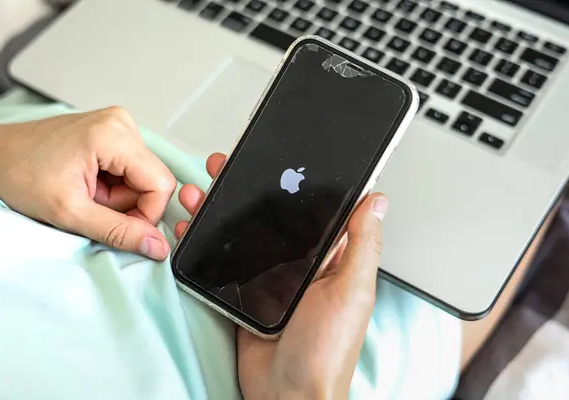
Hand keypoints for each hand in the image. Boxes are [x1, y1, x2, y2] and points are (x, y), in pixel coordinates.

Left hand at [0, 107, 175, 259]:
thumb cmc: (19, 174)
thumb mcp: (70, 213)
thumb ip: (119, 232)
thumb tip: (157, 245)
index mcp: (113, 134)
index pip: (162, 183)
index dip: (146, 213)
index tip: (118, 224)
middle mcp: (120, 123)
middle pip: (152, 180)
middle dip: (127, 204)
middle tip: (92, 205)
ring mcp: (116, 125)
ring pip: (142, 177)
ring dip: (118, 197)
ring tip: (86, 193)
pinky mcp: (111, 132)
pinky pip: (131, 169)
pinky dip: (113, 185)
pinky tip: (88, 183)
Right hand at [177, 153, 387, 399]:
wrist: (287, 395)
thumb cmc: (327, 350)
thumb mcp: (352, 291)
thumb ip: (363, 245)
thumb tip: (377, 199)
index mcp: (329, 257)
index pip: (314, 209)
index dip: (297, 181)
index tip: (279, 156)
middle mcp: (299, 263)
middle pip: (271, 216)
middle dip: (249, 189)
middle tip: (228, 166)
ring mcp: (268, 277)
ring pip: (243, 233)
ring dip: (221, 209)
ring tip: (201, 188)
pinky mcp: (243, 293)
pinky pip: (223, 260)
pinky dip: (206, 241)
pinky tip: (190, 225)